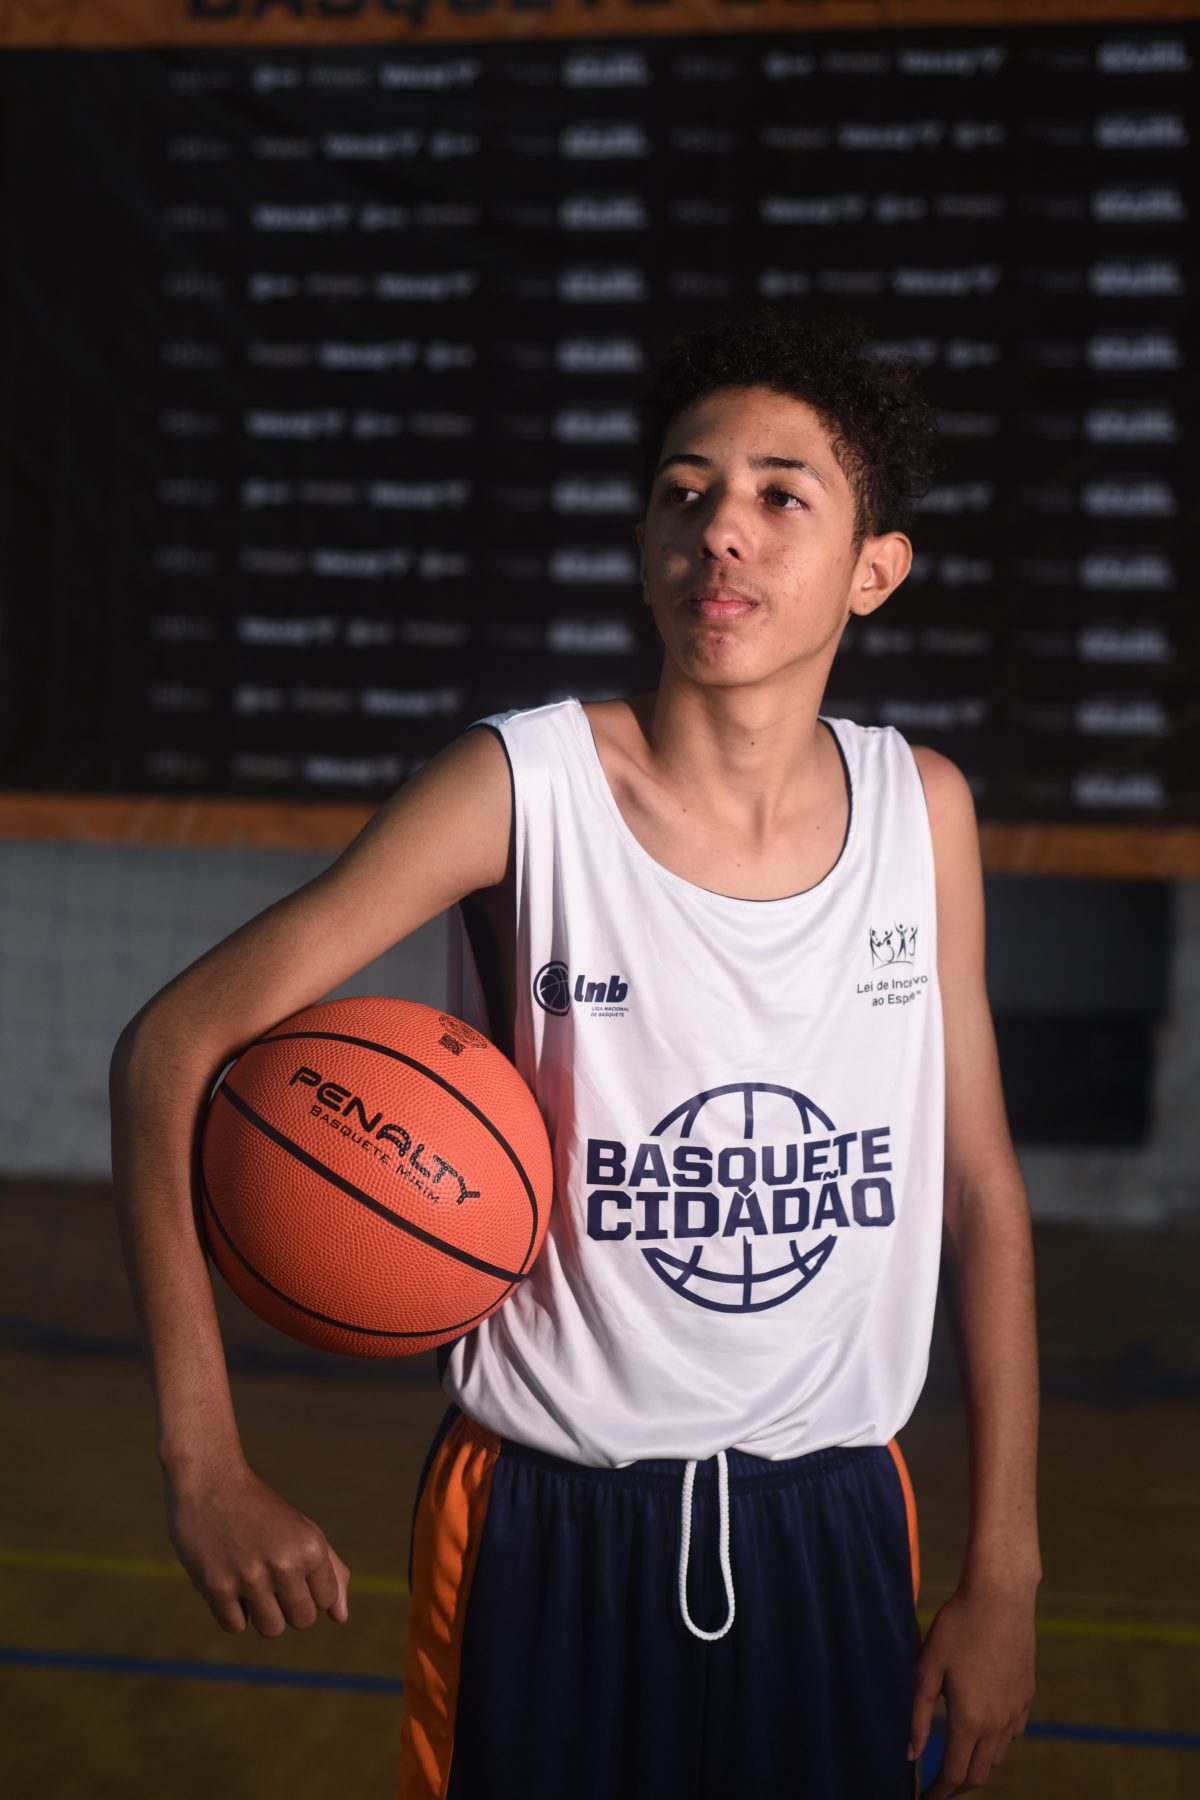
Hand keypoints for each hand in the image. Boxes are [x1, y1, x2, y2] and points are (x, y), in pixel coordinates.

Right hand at [164, 1452, 350, 1635]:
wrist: (211, 1482)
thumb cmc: (263, 1511)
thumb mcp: (305, 1531)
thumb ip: (331, 1572)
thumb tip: (341, 1618)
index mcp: (312, 1549)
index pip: (326, 1601)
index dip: (309, 1588)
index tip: (293, 1566)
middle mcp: (285, 1565)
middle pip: (302, 1621)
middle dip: (290, 1606)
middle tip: (271, 1574)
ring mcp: (250, 1578)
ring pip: (272, 1629)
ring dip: (263, 1613)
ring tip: (251, 1579)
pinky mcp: (217, 1588)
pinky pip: (236, 1626)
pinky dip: (233, 1611)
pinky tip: (228, 1579)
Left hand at [911, 1573, 1035, 1795]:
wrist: (1001, 1597)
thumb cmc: (958, 1627)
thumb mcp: (928, 1667)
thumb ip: (917, 1714)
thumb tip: (910, 1753)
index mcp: (970, 1720)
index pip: (954, 1774)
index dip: (938, 1793)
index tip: (925, 1798)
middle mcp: (998, 1724)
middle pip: (979, 1774)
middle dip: (957, 1785)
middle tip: (938, 1784)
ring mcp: (1016, 1711)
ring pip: (997, 1756)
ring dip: (977, 1763)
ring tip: (957, 1757)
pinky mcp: (1027, 1695)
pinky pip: (1013, 1733)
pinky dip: (996, 1741)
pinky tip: (983, 1727)